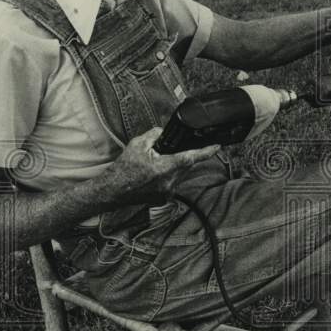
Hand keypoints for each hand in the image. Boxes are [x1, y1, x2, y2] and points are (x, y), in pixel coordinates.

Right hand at [100, 127, 220, 205]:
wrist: (113, 190)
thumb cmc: (124, 168)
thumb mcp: (138, 144)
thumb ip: (155, 134)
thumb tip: (164, 133)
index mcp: (166, 167)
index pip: (192, 157)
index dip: (207, 151)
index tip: (217, 146)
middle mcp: (170, 181)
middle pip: (185, 165)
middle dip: (182, 156)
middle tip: (169, 152)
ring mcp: (168, 192)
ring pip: (179, 174)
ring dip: (174, 167)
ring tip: (156, 164)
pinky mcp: (164, 198)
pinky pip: (173, 183)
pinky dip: (168, 176)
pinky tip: (154, 174)